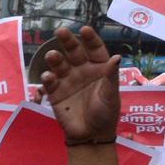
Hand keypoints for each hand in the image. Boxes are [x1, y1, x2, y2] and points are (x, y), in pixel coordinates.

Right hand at [39, 24, 120, 142]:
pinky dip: (48, 79)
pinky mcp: (56, 93)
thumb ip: (111, 77)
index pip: (95, 49)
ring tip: (51, 55)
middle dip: (67, 42)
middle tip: (60, 31)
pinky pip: (50, 83)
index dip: (90, 39)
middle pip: (74, 52)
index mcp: (99, 68)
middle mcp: (82, 71)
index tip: (84, 29)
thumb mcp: (111, 95)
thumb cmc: (106, 114)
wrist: (91, 135)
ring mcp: (68, 81)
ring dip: (55, 59)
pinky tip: (48, 77)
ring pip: (60, 65)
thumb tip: (117, 57)